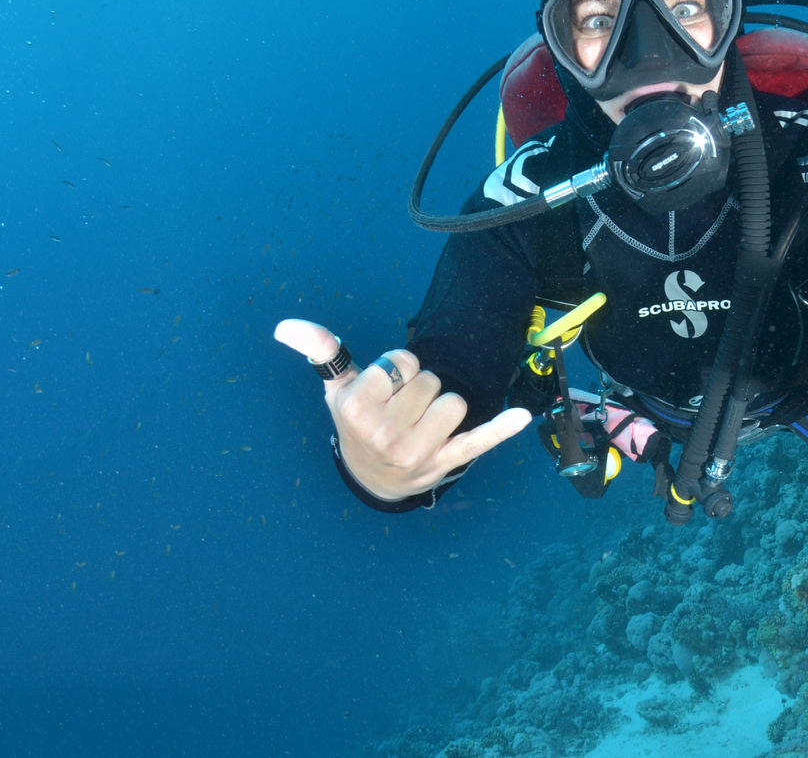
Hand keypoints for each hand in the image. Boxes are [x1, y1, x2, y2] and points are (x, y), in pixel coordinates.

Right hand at [274, 318, 530, 500]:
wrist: (372, 480)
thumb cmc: (358, 424)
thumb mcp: (336, 389)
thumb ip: (320, 351)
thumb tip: (285, 326)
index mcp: (356, 410)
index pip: (402, 362)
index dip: (398, 369)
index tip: (386, 389)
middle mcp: (384, 434)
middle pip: (430, 380)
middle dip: (420, 387)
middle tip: (402, 410)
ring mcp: (417, 453)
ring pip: (455, 401)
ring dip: (443, 407)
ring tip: (422, 423)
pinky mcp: (446, 463)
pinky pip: (478, 441)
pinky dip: (500, 429)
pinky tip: (522, 417)